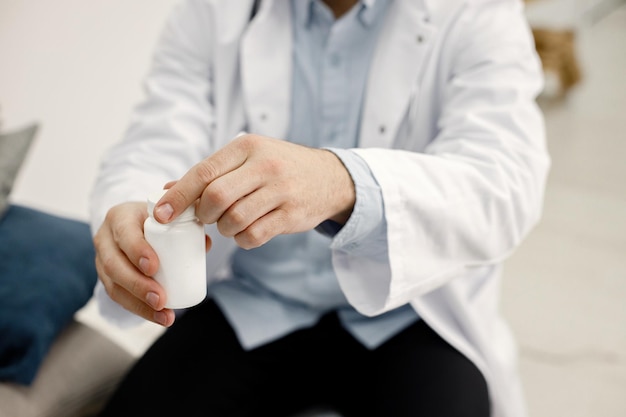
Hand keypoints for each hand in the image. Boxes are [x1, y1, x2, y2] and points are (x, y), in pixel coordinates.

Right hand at [94, 202, 188, 326]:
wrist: (134, 224)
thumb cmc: (155, 219)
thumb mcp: (166, 215)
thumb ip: (188, 225)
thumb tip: (205, 244)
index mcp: (120, 217)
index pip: (125, 234)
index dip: (137, 251)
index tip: (154, 267)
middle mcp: (106, 238)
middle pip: (115, 265)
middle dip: (138, 286)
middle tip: (161, 299)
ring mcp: (102, 260)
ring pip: (114, 286)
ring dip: (139, 304)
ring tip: (163, 314)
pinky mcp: (106, 278)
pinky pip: (118, 297)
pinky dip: (139, 309)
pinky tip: (158, 317)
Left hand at [154, 134, 355, 248]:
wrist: (329, 177)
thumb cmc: (279, 166)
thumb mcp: (248, 157)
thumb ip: (211, 173)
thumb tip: (167, 190)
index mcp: (247, 147)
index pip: (204, 172)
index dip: (178, 197)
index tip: (161, 215)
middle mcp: (265, 166)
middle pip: (216, 198)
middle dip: (203, 214)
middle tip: (206, 217)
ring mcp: (281, 191)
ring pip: (234, 220)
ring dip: (224, 228)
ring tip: (231, 222)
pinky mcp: (292, 215)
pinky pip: (254, 236)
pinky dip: (243, 239)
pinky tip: (247, 231)